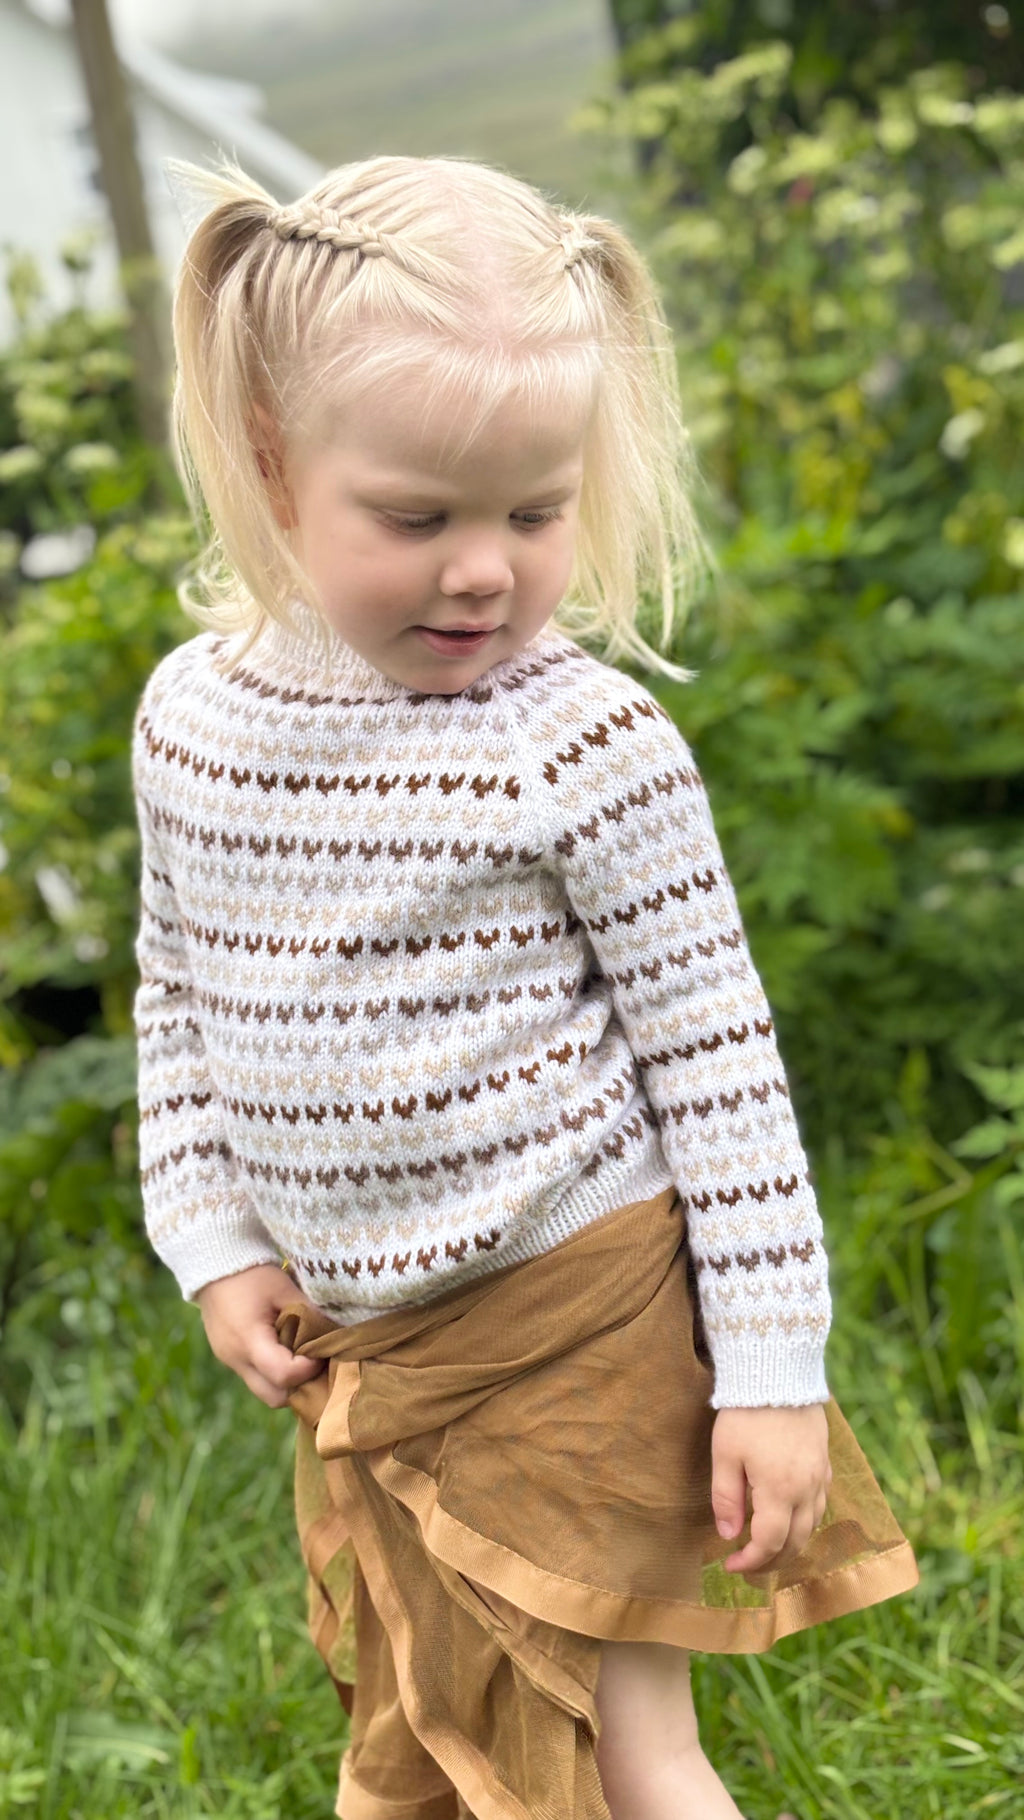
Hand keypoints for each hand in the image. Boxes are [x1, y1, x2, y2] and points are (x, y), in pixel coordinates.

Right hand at [196, 1263, 324, 1407]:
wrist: (213, 1265)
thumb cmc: (252, 1275)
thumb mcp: (285, 1289)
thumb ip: (310, 1314)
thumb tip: (336, 1334)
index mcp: (249, 1341)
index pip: (285, 1376)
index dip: (309, 1369)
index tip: (322, 1352)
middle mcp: (236, 1359)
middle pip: (274, 1397)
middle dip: (300, 1386)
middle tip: (316, 1362)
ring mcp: (230, 1361)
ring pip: (264, 1390)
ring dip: (286, 1381)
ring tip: (301, 1356)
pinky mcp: (228, 1356)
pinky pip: (255, 1376)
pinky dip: (272, 1371)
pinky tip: (285, 1348)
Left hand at [711, 1404, 831, 1573]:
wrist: (779, 1372)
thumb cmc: (746, 1413)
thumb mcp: (725, 1454)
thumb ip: (726, 1498)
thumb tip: (728, 1536)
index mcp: (780, 1490)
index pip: (769, 1543)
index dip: (750, 1562)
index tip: (729, 1566)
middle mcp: (807, 1489)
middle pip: (796, 1543)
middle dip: (771, 1561)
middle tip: (748, 1566)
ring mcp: (820, 1476)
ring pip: (812, 1527)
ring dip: (791, 1545)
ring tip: (767, 1548)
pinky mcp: (825, 1463)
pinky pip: (820, 1505)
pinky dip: (805, 1522)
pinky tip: (788, 1518)